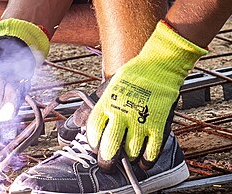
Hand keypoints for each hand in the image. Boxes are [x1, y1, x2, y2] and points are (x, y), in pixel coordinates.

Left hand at [87, 21, 206, 166]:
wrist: (158, 67)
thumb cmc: (130, 80)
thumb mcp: (105, 90)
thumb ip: (89, 110)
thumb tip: (73, 125)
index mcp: (106, 103)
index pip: (93, 132)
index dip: (93, 144)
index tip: (95, 147)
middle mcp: (121, 114)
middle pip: (109, 149)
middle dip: (106, 161)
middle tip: (107, 163)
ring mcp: (140, 121)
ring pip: (130, 153)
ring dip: (127, 159)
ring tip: (126, 157)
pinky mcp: (158, 125)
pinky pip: (151, 153)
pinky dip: (145, 162)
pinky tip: (142, 161)